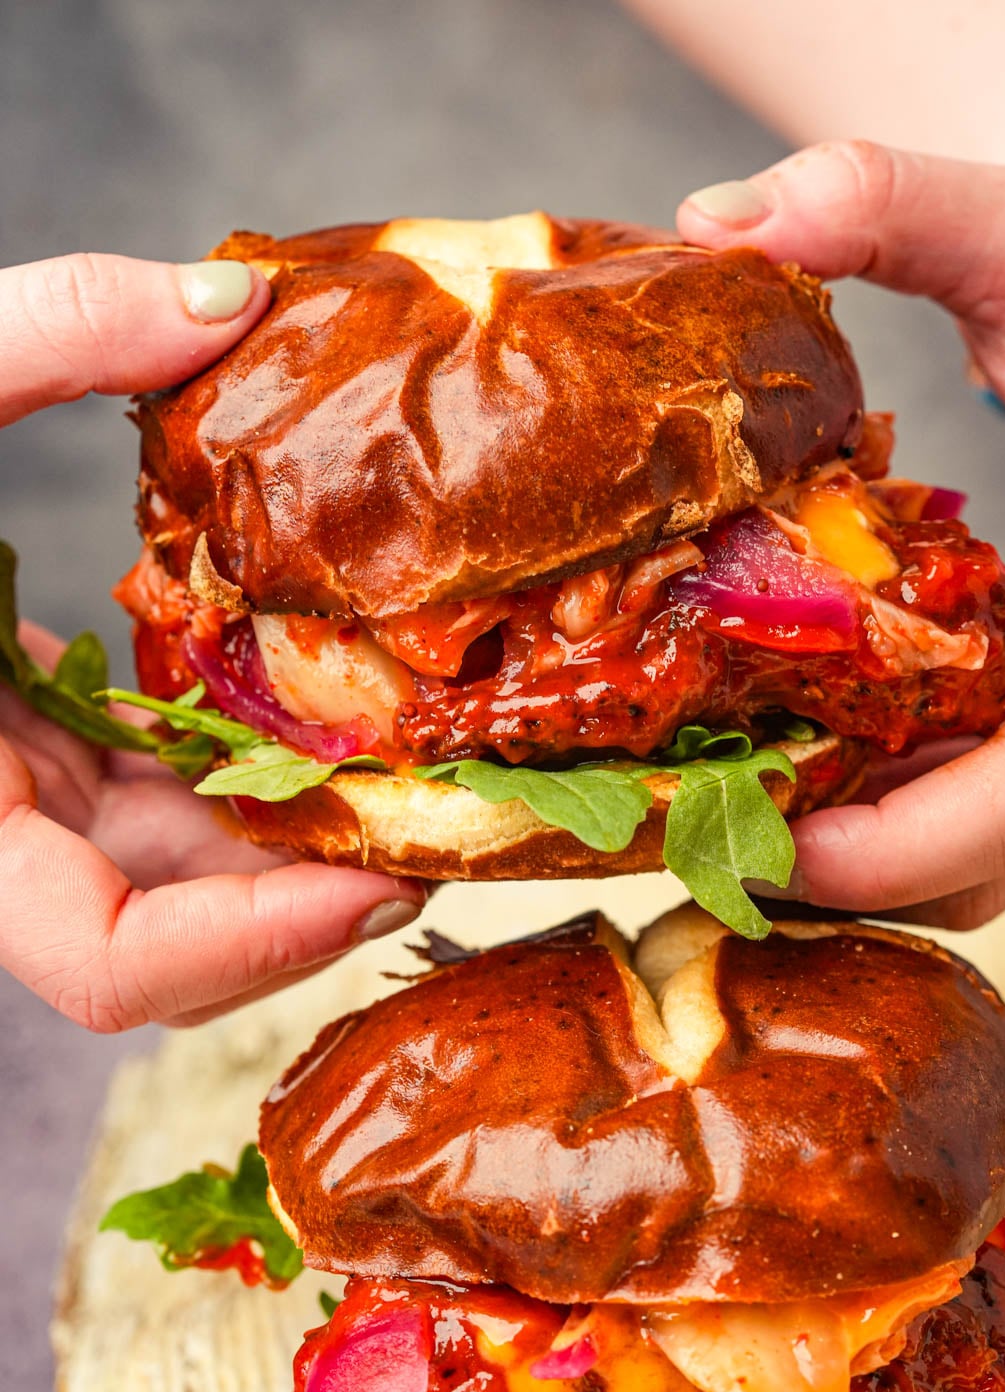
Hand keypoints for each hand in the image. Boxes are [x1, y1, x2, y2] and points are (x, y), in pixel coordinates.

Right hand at [0, 253, 425, 1029]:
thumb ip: (42, 331)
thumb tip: (229, 300)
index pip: (109, 967)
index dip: (252, 950)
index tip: (377, 884)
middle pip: (179, 941)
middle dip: (314, 901)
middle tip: (450, 819)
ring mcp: (10, 809)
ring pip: (175, 879)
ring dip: (293, 840)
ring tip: (411, 764)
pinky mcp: (28, 759)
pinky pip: (151, 802)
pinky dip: (237, 775)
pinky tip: (314, 711)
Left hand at [679, 144, 1004, 925]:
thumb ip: (897, 206)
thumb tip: (724, 219)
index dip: (898, 845)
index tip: (773, 847)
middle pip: (1003, 852)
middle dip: (853, 866)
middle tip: (711, 825)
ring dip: (877, 847)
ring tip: (749, 787)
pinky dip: (921, 808)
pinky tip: (832, 753)